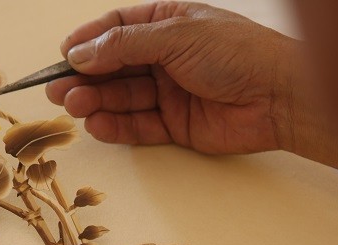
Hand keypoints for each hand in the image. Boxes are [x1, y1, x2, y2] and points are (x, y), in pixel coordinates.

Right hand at [46, 1, 297, 154]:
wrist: (279, 97)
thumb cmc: (238, 53)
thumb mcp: (176, 36)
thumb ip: (125, 45)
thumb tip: (82, 53)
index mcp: (168, 24)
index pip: (118, 29)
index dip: (89, 42)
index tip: (64, 55)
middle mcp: (167, 57)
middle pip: (115, 67)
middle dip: (85, 78)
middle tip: (58, 90)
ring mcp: (171, 92)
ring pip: (123, 98)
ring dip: (96, 102)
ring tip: (73, 106)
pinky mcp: (177, 125)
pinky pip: (139, 126)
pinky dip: (118, 126)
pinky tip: (98, 125)